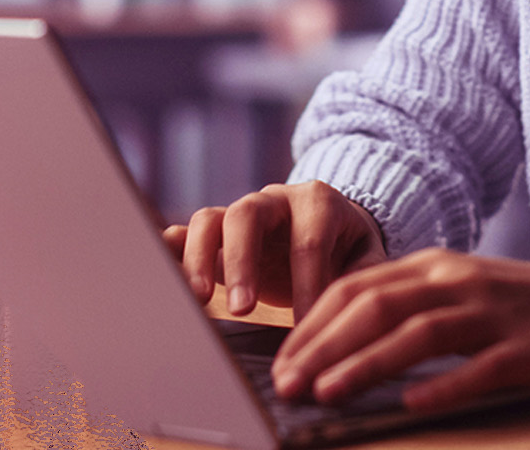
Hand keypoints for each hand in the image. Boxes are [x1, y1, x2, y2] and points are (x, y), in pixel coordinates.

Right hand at [159, 181, 386, 318]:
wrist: (331, 224)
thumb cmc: (349, 247)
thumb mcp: (368, 256)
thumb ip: (363, 276)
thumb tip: (351, 310)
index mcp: (317, 203)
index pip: (308, 242)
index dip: (306, 285)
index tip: (305, 329)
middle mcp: (273, 200)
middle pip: (248, 215)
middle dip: (242, 262)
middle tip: (243, 309)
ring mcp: (240, 213)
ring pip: (210, 219)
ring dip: (200, 258)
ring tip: (198, 300)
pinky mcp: (217, 232)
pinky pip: (187, 231)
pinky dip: (172, 248)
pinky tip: (161, 272)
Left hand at [268, 248, 529, 413]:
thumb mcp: (466, 295)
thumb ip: (414, 310)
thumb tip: (346, 347)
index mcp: (436, 266)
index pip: (356, 288)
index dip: (312, 324)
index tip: (280, 361)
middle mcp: (457, 280)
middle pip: (374, 306)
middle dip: (322, 346)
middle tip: (285, 385)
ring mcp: (492, 312)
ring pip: (415, 332)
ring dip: (365, 363)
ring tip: (327, 393)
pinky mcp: (526, 348)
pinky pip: (477, 367)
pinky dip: (441, 386)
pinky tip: (411, 406)